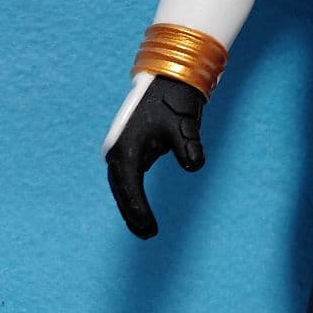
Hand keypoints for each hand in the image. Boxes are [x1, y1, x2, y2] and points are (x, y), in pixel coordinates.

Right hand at [105, 76, 206, 237]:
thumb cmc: (175, 101)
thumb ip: (188, 146)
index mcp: (126, 148)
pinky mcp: (128, 147)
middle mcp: (117, 151)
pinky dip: (133, 193)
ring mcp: (121, 149)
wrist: (167, 78)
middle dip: (132, 213)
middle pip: (122, 190)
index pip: (131, 188)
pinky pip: (127, 178)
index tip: (151, 229)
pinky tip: (141, 209)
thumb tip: (195, 165)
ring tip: (144, 229)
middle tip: (149, 234)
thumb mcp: (184, 125)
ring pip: (122, 185)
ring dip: (131, 206)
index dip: (139, 211)